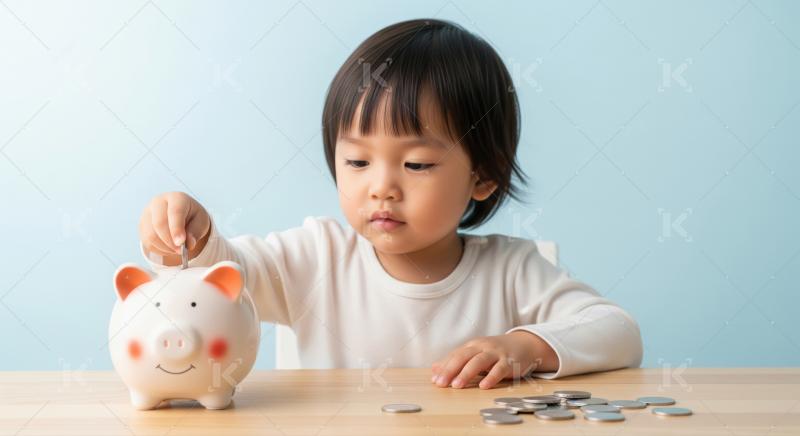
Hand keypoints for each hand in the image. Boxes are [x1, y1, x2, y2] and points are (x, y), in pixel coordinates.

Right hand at [139, 192, 210, 263]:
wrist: (181, 214)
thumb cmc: (192, 217)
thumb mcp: (201, 222)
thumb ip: (196, 232)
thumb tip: (189, 244)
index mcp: (176, 198)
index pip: (175, 212)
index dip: (177, 229)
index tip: (181, 243)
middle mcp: (158, 202)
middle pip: (159, 223)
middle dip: (170, 241)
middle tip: (181, 251)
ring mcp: (147, 213)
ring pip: (151, 235)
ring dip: (165, 247)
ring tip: (177, 249)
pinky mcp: (142, 226)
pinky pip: (147, 242)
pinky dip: (159, 250)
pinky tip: (169, 248)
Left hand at [431, 331, 558, 388]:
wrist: (524, 344)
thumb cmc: (496, 351)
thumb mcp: (475, 353)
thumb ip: (456, 360)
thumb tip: (434, 368)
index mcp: (473, 345)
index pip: (455, 355)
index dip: (444, 367)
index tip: (435, 380)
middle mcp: (483, 347)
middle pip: (464, 357)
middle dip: (451, 370)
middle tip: (442, 383)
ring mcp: (496, 354)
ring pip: (479, 362)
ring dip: (467, 373)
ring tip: (457, 385)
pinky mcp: (509, 362)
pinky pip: (499, 370)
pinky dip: (491, 377)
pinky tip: (483, 386)